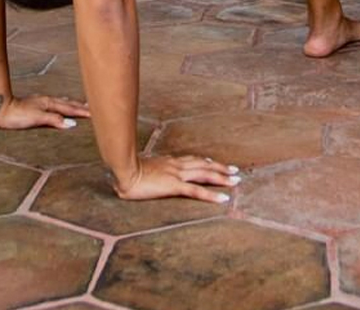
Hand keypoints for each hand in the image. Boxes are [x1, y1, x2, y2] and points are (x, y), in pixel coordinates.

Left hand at [0, 93, 89, 130]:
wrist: (0, 109)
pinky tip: (59, 107)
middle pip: (67, 103)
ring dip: (72, 104)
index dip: (81, 111)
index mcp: (49, 104)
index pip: (69, 108)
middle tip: (92, 107)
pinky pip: (54, 104)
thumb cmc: (17, 115)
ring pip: (61, 102)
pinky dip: (62, 105)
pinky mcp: (35, 106)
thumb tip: (72, 124)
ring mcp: (41, 102)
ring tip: (80, 105)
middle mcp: (47, 101)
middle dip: (80, 106)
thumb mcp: (37, 118)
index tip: (94, 113)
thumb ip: (54, 120)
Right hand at [112, 154, 240, 203]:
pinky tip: (223, 199)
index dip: (204, 162)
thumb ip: (148, 169)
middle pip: (203, 165)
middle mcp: (176, 165)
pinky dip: (212, 195)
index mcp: (168, 161)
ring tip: (236, 181)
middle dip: (220, 168)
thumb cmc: (126, 169)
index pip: (191, 160)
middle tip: (235, 171)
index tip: (214, 163)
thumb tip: (147, 171)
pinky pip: (197, 191)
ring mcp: (176, 174)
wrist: (123, 169)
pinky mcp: (174, 186)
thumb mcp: (141, 168)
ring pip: (205, 174)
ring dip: (222, 177)